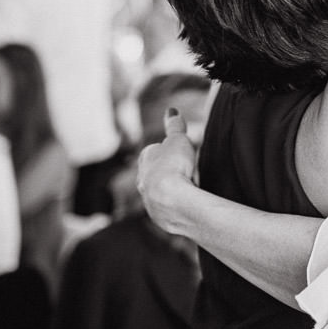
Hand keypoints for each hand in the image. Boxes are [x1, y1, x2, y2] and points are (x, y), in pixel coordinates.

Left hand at [137, 109, 197, 235]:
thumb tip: (171, 110)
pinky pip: (166, 210)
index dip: (167, 151)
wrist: (172, 199)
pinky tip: (183, 207)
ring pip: (157, 193)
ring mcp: (148, 201)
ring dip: (168, 191)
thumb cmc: (174, 166)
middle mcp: (142, 181)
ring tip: (185, 191)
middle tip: (181, 172)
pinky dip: (174, 207)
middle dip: (165, 172)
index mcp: (145, 159)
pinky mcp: (158, 218)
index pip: (154, 151)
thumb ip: (175, 126)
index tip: (178, 152)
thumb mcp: (178, 139)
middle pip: (153, 174)